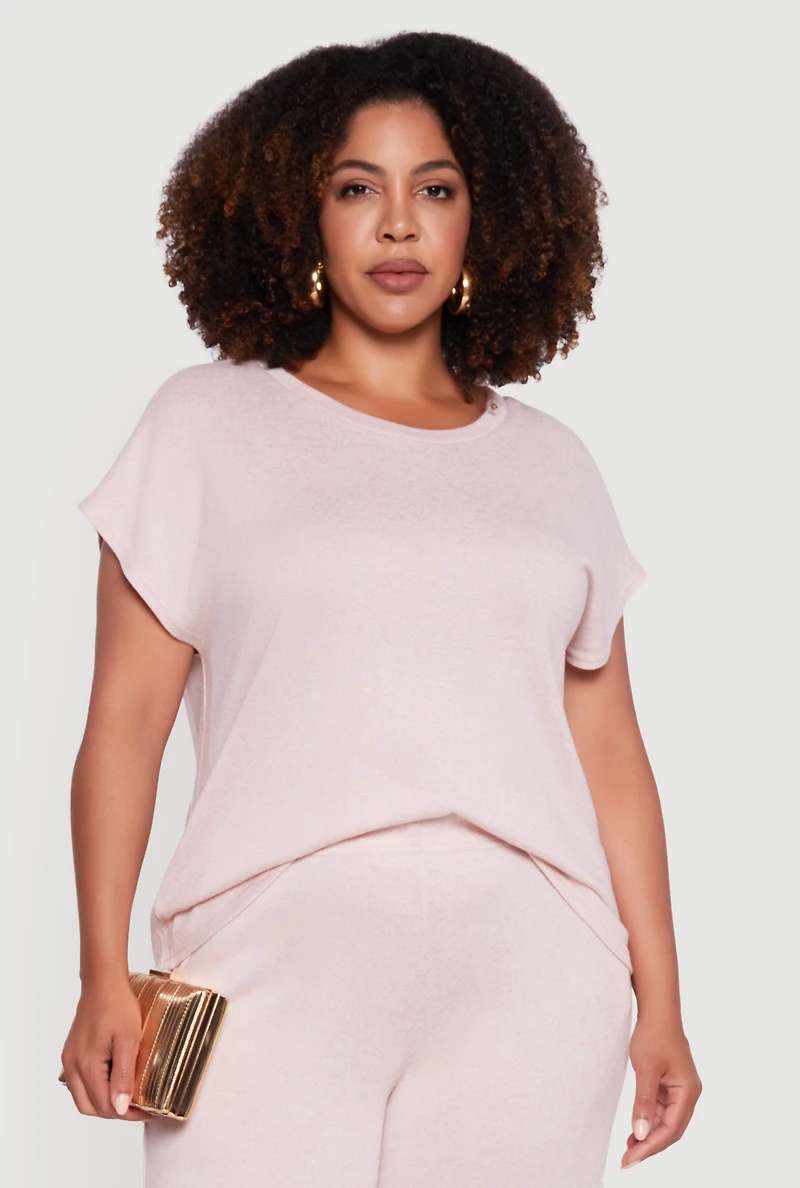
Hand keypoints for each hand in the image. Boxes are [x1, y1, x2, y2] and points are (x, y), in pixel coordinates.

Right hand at [60, 974, 151, 1120]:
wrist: (103, 982)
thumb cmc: (118, 1005)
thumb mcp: (128, 1040)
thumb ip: (123, 1075)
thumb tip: (119, 1108)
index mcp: (86, 1065)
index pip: (104, 1105)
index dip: (126, 1113)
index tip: (148, 1111)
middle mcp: (72, 1066)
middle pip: (90, 1107)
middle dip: (115, 1112)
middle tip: (139, 1108)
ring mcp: (69, 1060)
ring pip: (83, 1098)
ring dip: (104, 1103)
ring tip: (128, 1098)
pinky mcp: (71, 1053)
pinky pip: (80, 1083)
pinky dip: (96, 1090)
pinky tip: (114, 1083)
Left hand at [621, 1014, 701, 1168]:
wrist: (657, 1011)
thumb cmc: (654, 1035)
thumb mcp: (646, 1069)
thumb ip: (644, 1102)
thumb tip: (640, 1133)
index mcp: (688, 1092)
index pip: (671, 1129)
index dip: (651, 1146)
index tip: (631, 1159)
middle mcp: (688, 1094)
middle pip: (671, 1130)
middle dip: (650, 1146)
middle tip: (628, 1161)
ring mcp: (680, 1090)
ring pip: (666, 1122)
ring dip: (648, 1136)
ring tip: (628, 1150)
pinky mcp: (670, 1085)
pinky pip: (661, 1111)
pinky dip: (648, 1122)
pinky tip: (634, 1131)